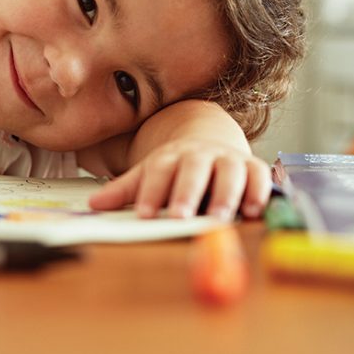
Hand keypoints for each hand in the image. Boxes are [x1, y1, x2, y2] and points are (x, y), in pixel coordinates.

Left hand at [88, 139, 271, 220]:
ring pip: (229, 172)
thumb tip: (94, 205)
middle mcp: (202, 155)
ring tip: (219, 216)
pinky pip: (259, 176)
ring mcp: (229, 159)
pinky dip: (258, 191)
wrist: (210, 136)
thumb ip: (126, 189)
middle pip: (194, 170)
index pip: (160, 171)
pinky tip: (253, 210)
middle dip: (187, 192)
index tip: (144, 214)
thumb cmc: (177, 166)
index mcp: (173, 156)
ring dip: (225, 194)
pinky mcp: (253, 167)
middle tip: (179, 216)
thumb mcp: (151, 172)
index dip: (152, 192)